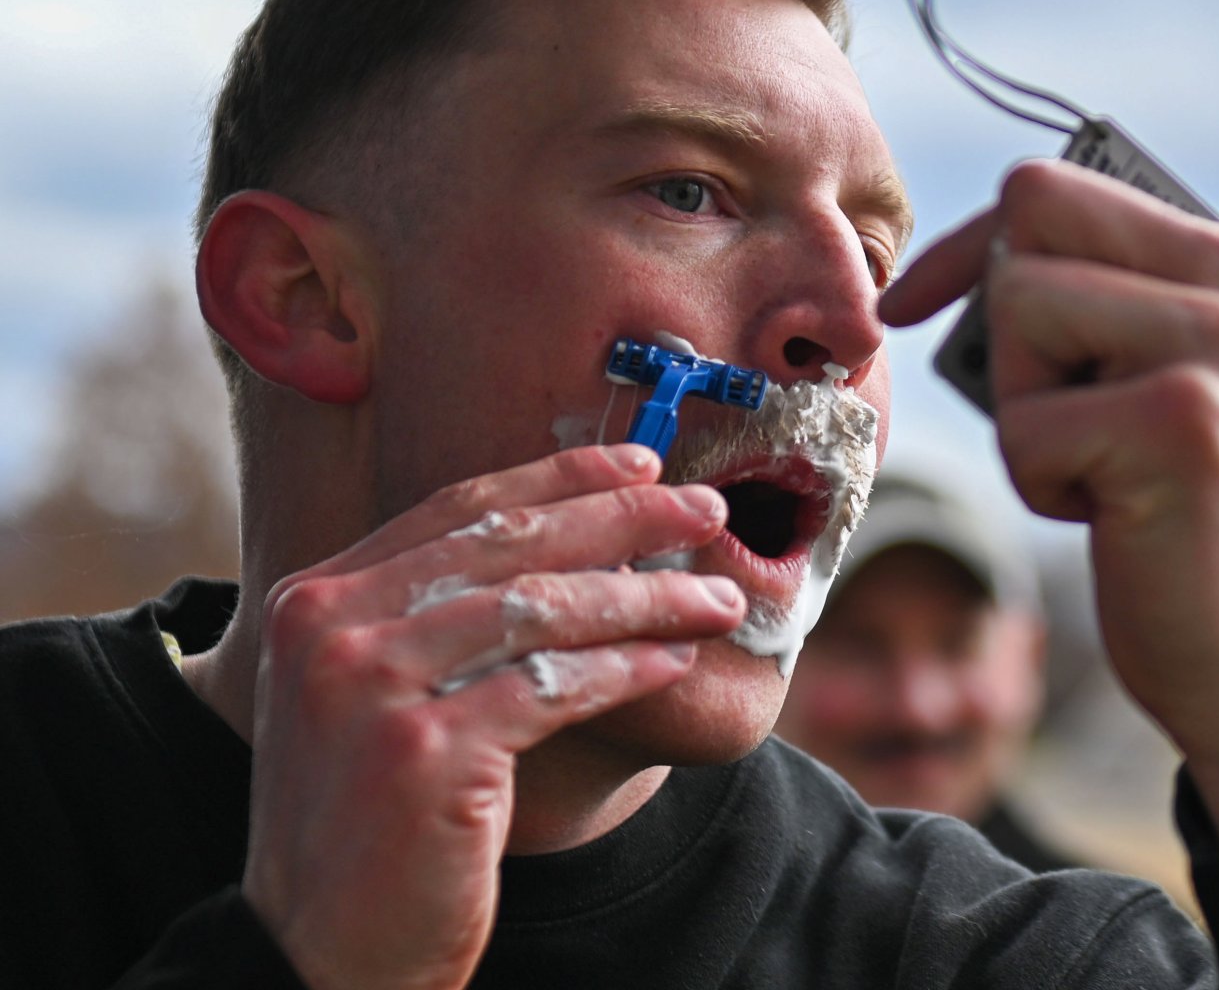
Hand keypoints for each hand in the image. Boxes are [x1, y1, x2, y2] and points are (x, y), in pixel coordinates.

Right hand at [241, 444, 744, 989]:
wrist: (318, 951)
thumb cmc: (372, 823)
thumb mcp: (378, 696)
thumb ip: (441, 617)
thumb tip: (577, 540)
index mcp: (315, 599)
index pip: (457, 510)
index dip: (559, 478)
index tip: (638, 463)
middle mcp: (329, 630)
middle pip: (508, 545)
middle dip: (622, 517)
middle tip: (705, 506)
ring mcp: (369, 689)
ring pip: (542, 610)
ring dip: (647, 596)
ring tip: (717, 595)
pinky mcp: (423, 752)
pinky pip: (554, 688)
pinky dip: (626, 669)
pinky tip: (675, 662)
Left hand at [882, 161, 1218, 850]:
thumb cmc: (1205, 524)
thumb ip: (1217, 290)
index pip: (1052, 188)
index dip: (965, 248)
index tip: (914, 306)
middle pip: (1029, 218)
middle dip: (1005, 323)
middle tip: (1062, 410)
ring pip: (1022, 309)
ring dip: (1026, 409)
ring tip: (1101, 466)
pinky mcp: (1180, 424)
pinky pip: (1025, 420)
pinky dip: (1040, 483)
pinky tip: (1114, 516)